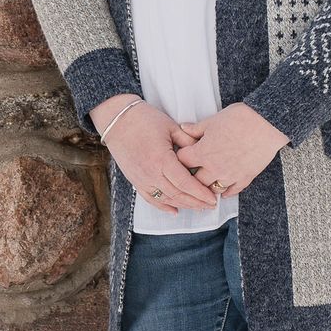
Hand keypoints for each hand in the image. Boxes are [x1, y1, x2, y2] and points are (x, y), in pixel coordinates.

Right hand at [90, 93, 221, 215]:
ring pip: (166, 199)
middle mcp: (151, 174)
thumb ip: (189, 141)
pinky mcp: (135, 181)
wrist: (118, 120)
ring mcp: (141, 179)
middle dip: (196, 202)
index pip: (185, 183)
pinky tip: (175, 210)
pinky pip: (151, 199)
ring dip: (183, 205)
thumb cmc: (145, 120)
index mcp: (162, 160)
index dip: (200, 193)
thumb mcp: (171, 127)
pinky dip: (163, 206)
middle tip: (211, 204)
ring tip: (198, 207)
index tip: (213, 198)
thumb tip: (204, 152)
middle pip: (178, 195)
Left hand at [173, 102, 289, 198]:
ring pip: (212, 190)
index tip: (183, 154)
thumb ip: (196, 128)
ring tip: (207, 181)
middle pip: (194, 181)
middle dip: (192, 176)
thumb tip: (183, 128)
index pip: (182, 162)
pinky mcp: (245, 178)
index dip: (180, 157)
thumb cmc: (240, 118)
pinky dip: (226, 191)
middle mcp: (214, 168)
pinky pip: (231, 192)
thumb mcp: (213, 120)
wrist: (267, 123)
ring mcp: (230, 175)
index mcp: (203, 152)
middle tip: (193, 171)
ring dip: (208, 186)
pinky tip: (223, 188)